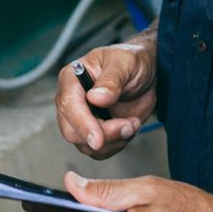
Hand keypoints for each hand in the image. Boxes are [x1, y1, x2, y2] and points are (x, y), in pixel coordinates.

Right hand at [56, 35, 156, 159]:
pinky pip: (99, 151)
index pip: (68, 105)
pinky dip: (116, 145)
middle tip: (128, 125)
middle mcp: (72, 100)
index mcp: (72, 79)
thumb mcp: (125, 63)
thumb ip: (111, 80)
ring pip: (85, 145)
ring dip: (113, 141)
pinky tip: (129, 128)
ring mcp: (82, 118)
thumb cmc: (131, 60)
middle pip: (72, 131)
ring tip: (132, 123)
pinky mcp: (95, 131)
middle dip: (102, 135)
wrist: (144, 72)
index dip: (82, 124)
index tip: (98, 139)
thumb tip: (95, 98)